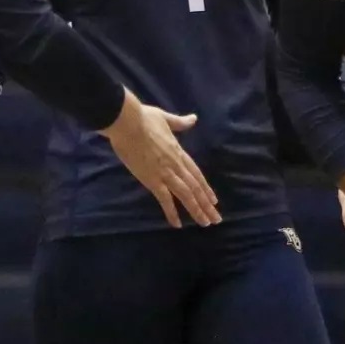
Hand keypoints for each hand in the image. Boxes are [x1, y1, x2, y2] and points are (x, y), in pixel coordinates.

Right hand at [101, 89, 219, 228]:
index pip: (197, 174)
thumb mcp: (165, 118)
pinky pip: (165, 200)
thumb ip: (180, 122)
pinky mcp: (152, 180)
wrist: (128, 122)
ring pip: (186, 195)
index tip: (214, 200)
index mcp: (179, 152)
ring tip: (205, 223)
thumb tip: (194, 118)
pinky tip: (177, 225)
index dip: (206, 188)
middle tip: (216, 219)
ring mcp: (166, 174)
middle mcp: (176, 165)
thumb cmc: (143, 118)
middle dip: (207, 205)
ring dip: (197, 210)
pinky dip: (172, 213)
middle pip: (196, 188)